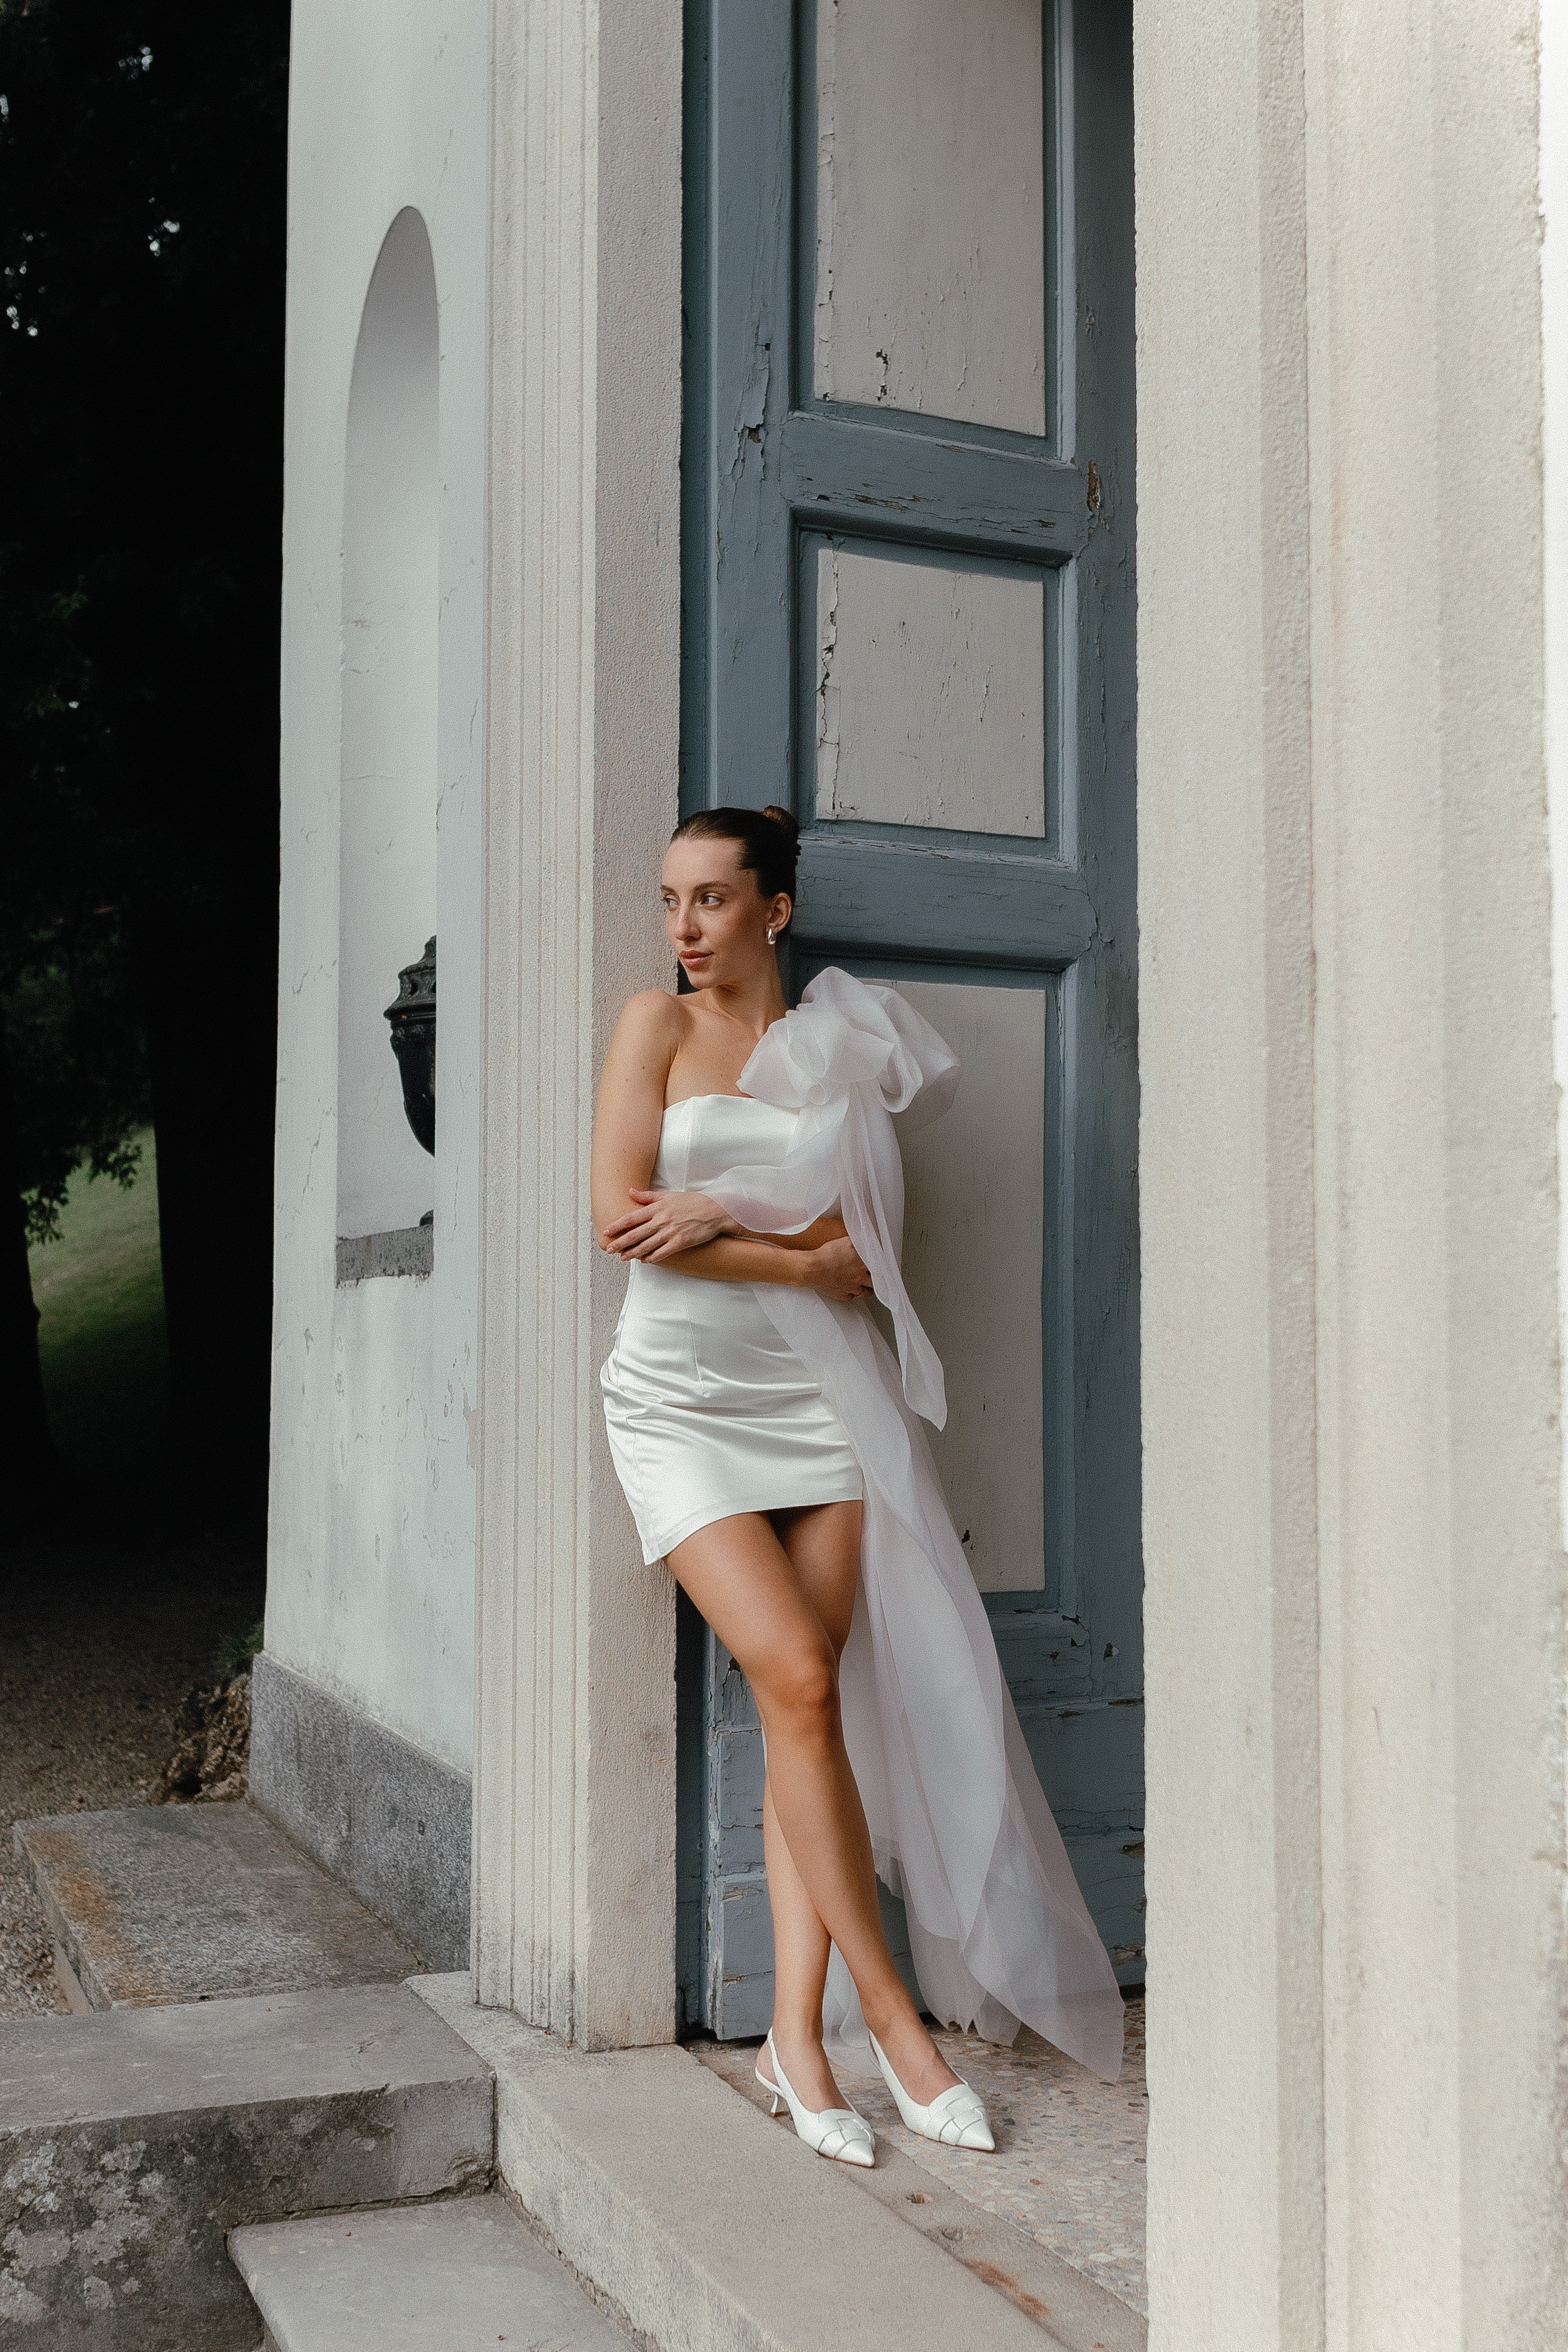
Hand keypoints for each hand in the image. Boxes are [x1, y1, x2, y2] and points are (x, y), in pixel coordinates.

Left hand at [600, 1189, 737, 1261]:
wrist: (714, 1211)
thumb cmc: (690, 1202)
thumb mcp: (668, 1196)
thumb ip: (648, 1196)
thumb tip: (630, 1191)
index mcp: (657, 1208)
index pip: (632, 1218)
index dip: (617, 1225)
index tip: (606, 1231)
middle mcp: (662, 1220)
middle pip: (636, 1233)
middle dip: (620, 1242)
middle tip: (609, 1249)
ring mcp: (671, 1232)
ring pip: (647, 1245)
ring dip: (633, 1253)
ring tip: (622, 1258)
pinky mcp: (681, 1242)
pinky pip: (662, 1252)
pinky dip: (651, 1258)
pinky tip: (644, 1261)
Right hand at [799, 1236, 874, 1300]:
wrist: (811, 1269)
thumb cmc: (826, 1255)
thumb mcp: (847, 1241)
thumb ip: (861, 1242)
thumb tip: (870, 1240)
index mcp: (864, 1264)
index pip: (881, 1266)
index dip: (880, 1264)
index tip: (880, 1262)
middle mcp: (860, 1277)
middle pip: (876, 1280)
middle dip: (875, 1276)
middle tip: (874, 1273)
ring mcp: (852, 1288)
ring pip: (866, 1291)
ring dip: (867, 1286)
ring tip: (865, 1282)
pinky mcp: (843, 1295)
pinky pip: (852, 1296)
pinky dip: (852, 1292)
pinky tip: (850, 1286)